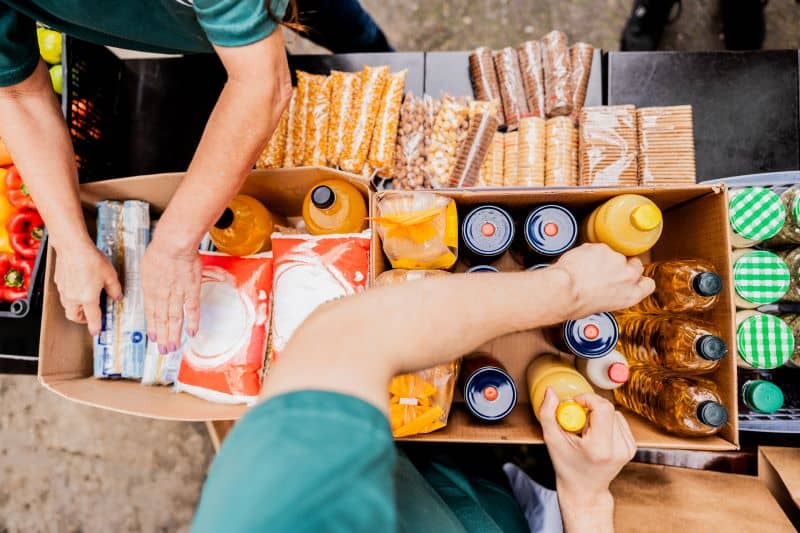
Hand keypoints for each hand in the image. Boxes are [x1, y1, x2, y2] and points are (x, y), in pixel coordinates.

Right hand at [54, 241, 121, 334]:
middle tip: (91, 315)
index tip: (97, 331)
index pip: (92, 318)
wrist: (72, 246)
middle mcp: (73, 297)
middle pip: (74, 316)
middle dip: (83, 319)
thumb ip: (114, 289)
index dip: (95, 327)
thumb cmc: (90, 259)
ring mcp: (64, 290)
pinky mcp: (59, 282)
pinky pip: (64, 295)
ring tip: (86, 301)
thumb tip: (117, 296)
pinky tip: (79, 287)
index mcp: (87, 298)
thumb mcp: (110, 275)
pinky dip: (71, 296)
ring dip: (76, 308)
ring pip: (68, 307)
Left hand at [140, 239, 200, 353]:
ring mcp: (177, 295)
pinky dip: (192, 322)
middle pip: (163, 320)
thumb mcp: (147, 266)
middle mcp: (162, 296)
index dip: (153, 327)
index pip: (151, 313)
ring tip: (173, 347)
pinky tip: (192, 333)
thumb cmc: (160, 250)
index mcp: (150, 290)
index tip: (154, 338)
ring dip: (174, 334)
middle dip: (163, 337)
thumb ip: (150, 279)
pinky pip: (192, 310)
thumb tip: (152, 284)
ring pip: (175, 319)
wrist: (173, 244)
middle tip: (164, 350)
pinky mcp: (192, 290)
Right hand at [540, 389, 635, 530]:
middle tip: (577, 419)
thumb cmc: (568, 468)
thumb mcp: (552, 441)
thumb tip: (551, 392)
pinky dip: (606, 421)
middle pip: (608, 408)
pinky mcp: (631, 447)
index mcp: (600, 448)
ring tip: (586, 430)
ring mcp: (628, 448)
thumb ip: (547, 414)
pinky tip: (596, 434)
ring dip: (598, 414)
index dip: (587, 399)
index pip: (603, 408)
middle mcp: (618, 448)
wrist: (584, 490)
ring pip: (614, 412)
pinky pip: (619, 420)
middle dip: (590, 407)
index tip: (575, 404)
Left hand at [552, 243, 654, 318]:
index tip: (631, 279)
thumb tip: (605, 290)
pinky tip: (579, 262)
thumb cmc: (577, 304)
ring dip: (602, 259)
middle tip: (606, 270)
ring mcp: (617, 259)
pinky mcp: (603, 247)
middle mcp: (628, 277)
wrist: (565, 290)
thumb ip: (612, 295)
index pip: (647, 284)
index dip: (638, 280)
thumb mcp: (601, 307)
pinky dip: (589, 253)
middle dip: (622, 266)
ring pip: (613, 255)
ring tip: (585, 269)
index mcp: (630, 295)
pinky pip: (597, 248)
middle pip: (635, 265)